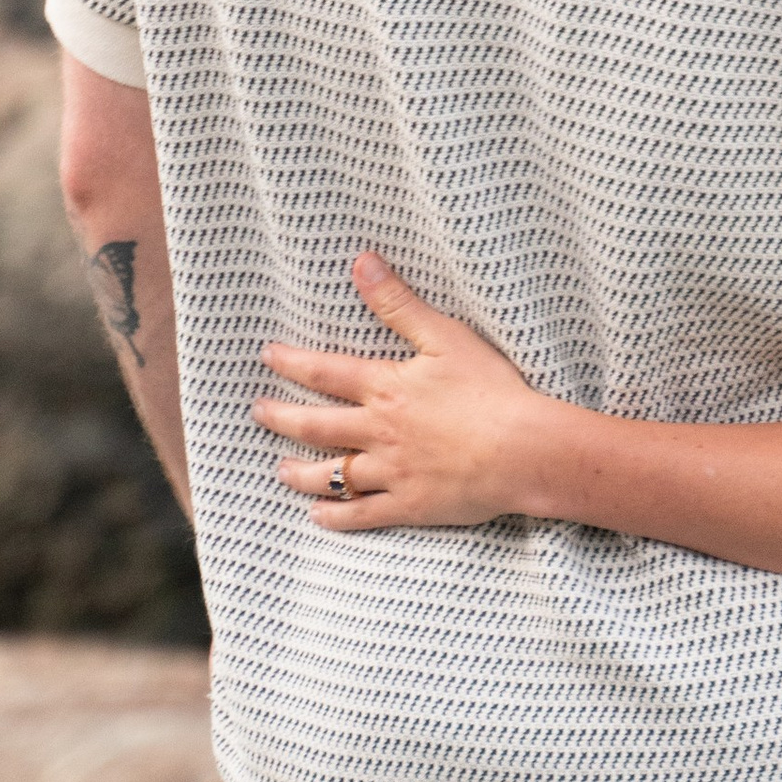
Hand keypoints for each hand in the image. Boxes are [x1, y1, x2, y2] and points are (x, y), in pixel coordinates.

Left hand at [253, 256, 567, 530]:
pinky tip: (319, 518)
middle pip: (317, 425)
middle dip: (283, 418)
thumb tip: (362, 264)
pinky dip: (337, 518)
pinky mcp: (411, 505)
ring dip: (301, 472)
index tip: (268, 355)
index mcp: (385, 388)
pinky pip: (364, 515)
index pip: (325, 372)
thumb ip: (399, 302)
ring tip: (280, 469)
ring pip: (333, 474)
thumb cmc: (489, 389)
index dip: (292, 362)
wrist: (522, 449)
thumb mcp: (445, 336)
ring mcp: (392, 472)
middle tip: (260, 413)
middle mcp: (378, 431)